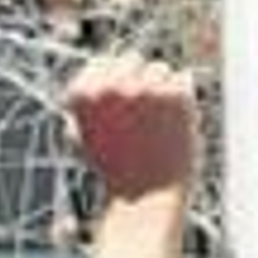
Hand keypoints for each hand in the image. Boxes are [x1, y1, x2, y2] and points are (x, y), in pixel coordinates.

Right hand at [66, 54, 197, 200]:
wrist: (146, 198)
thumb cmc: (114, 169)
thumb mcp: (84, 138)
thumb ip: (81, 107)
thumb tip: (75, 87)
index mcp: (85, 94)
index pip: (100, 63)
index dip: (109, 82)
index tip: (116, 107)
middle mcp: (113, 86)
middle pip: (132, 60)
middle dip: (136, 82)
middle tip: (137, 119)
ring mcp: (147, 88)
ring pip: (159, 69)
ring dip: (160, 89)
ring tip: (154, 125)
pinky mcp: (177, 94)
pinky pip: (182, 78)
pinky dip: (181, 99)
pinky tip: (173, 124)